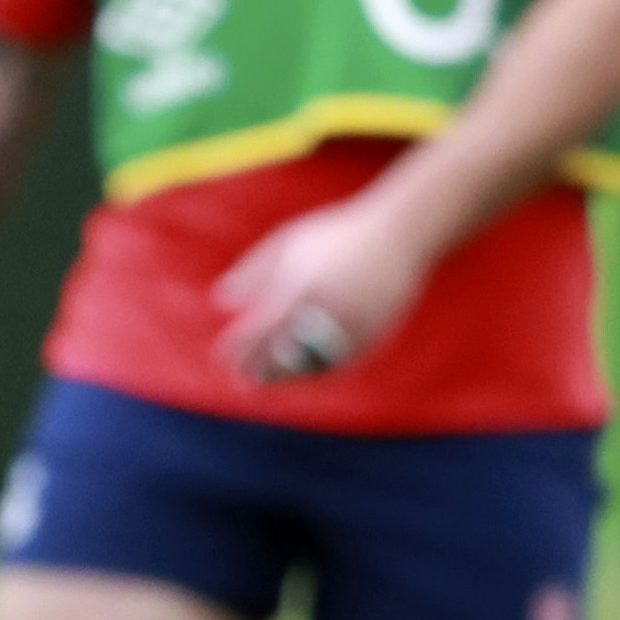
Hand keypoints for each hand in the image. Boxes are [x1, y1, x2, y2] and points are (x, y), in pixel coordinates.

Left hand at [212, 194, 430, 383]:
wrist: (398, 236)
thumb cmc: (334, 236)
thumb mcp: (288, 243)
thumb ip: (253, 271)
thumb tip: (221, 302)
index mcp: (301, 285)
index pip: (262, 328)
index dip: (241, 348)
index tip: (223, 358)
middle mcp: (326, 310)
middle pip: (286, 353)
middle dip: (261, 370)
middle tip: (241, 381)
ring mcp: (353, 325)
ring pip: (314, 365)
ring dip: (288, 378)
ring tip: (266, 383)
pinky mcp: (374, 336)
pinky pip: (342, 364)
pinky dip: (318, 375)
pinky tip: (301, 376)